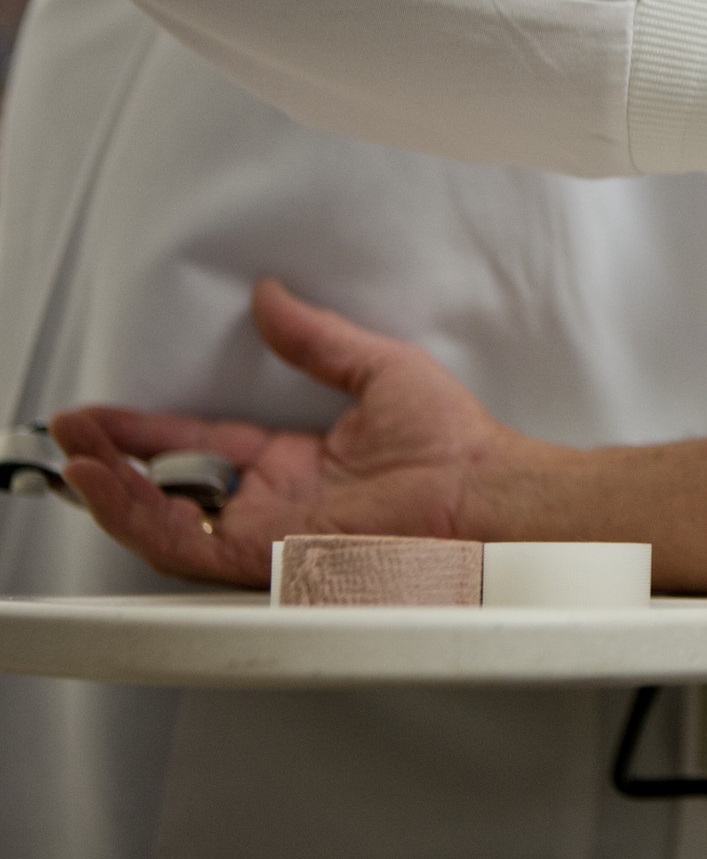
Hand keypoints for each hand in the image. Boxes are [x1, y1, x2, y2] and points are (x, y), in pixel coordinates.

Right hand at [51, 280, 531, 586]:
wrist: (480, 489)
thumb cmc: (454, 442)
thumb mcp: (376, 369)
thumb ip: (317, 339)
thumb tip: (272, 297)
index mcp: (299, 464)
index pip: (206, 446)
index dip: (153, 430)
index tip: (107, 413)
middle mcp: (278, 505)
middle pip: (175, 488)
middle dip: (117, 462)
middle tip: (73, 437)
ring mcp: (270, 536)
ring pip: (168, 523)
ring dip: (116, 492)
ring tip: (76, 459)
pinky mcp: (269, 561)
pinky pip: (188, 547)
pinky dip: (143, 520)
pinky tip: (111, 487)